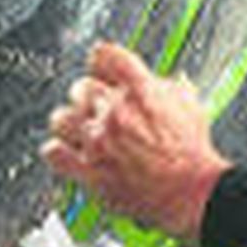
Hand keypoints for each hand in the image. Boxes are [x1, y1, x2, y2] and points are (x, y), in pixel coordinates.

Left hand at [42, 42, 231, 239]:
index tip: (102, 68)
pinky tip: (68, 151)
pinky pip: (53, 153)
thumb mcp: (190, 106)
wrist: (191, 191)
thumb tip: (166, 81)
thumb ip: (171, 88)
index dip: (101, 61)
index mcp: (140, 90)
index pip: (103, 55)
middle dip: (89, 95)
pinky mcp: (88, 171)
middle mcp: (115, 111)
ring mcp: (98, 142)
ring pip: (60, 118)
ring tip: (81, 129)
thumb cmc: (192, 152)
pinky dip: (57, 151)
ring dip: (70, 123)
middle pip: (80, 86)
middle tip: (98, 107)